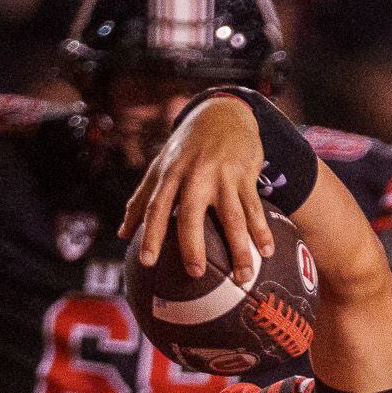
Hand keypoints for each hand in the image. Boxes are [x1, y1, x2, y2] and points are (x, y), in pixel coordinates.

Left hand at [122, 92, 268, 279]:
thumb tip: (122, 234)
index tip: (147, 262)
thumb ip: (142, 199)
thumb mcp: (161, 167)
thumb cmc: (187, 149)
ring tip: (243, 277)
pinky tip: (268, 253)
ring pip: (232, 218)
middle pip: (192, 214)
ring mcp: (222, 176)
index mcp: (170, 175)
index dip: (150, 235)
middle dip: (193, 245)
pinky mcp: (245, 176)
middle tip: (196, 273)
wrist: (222, 115)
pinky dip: (262, 232)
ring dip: (239, 249)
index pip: (156, 207)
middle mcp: (195, 175)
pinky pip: (255, 209)